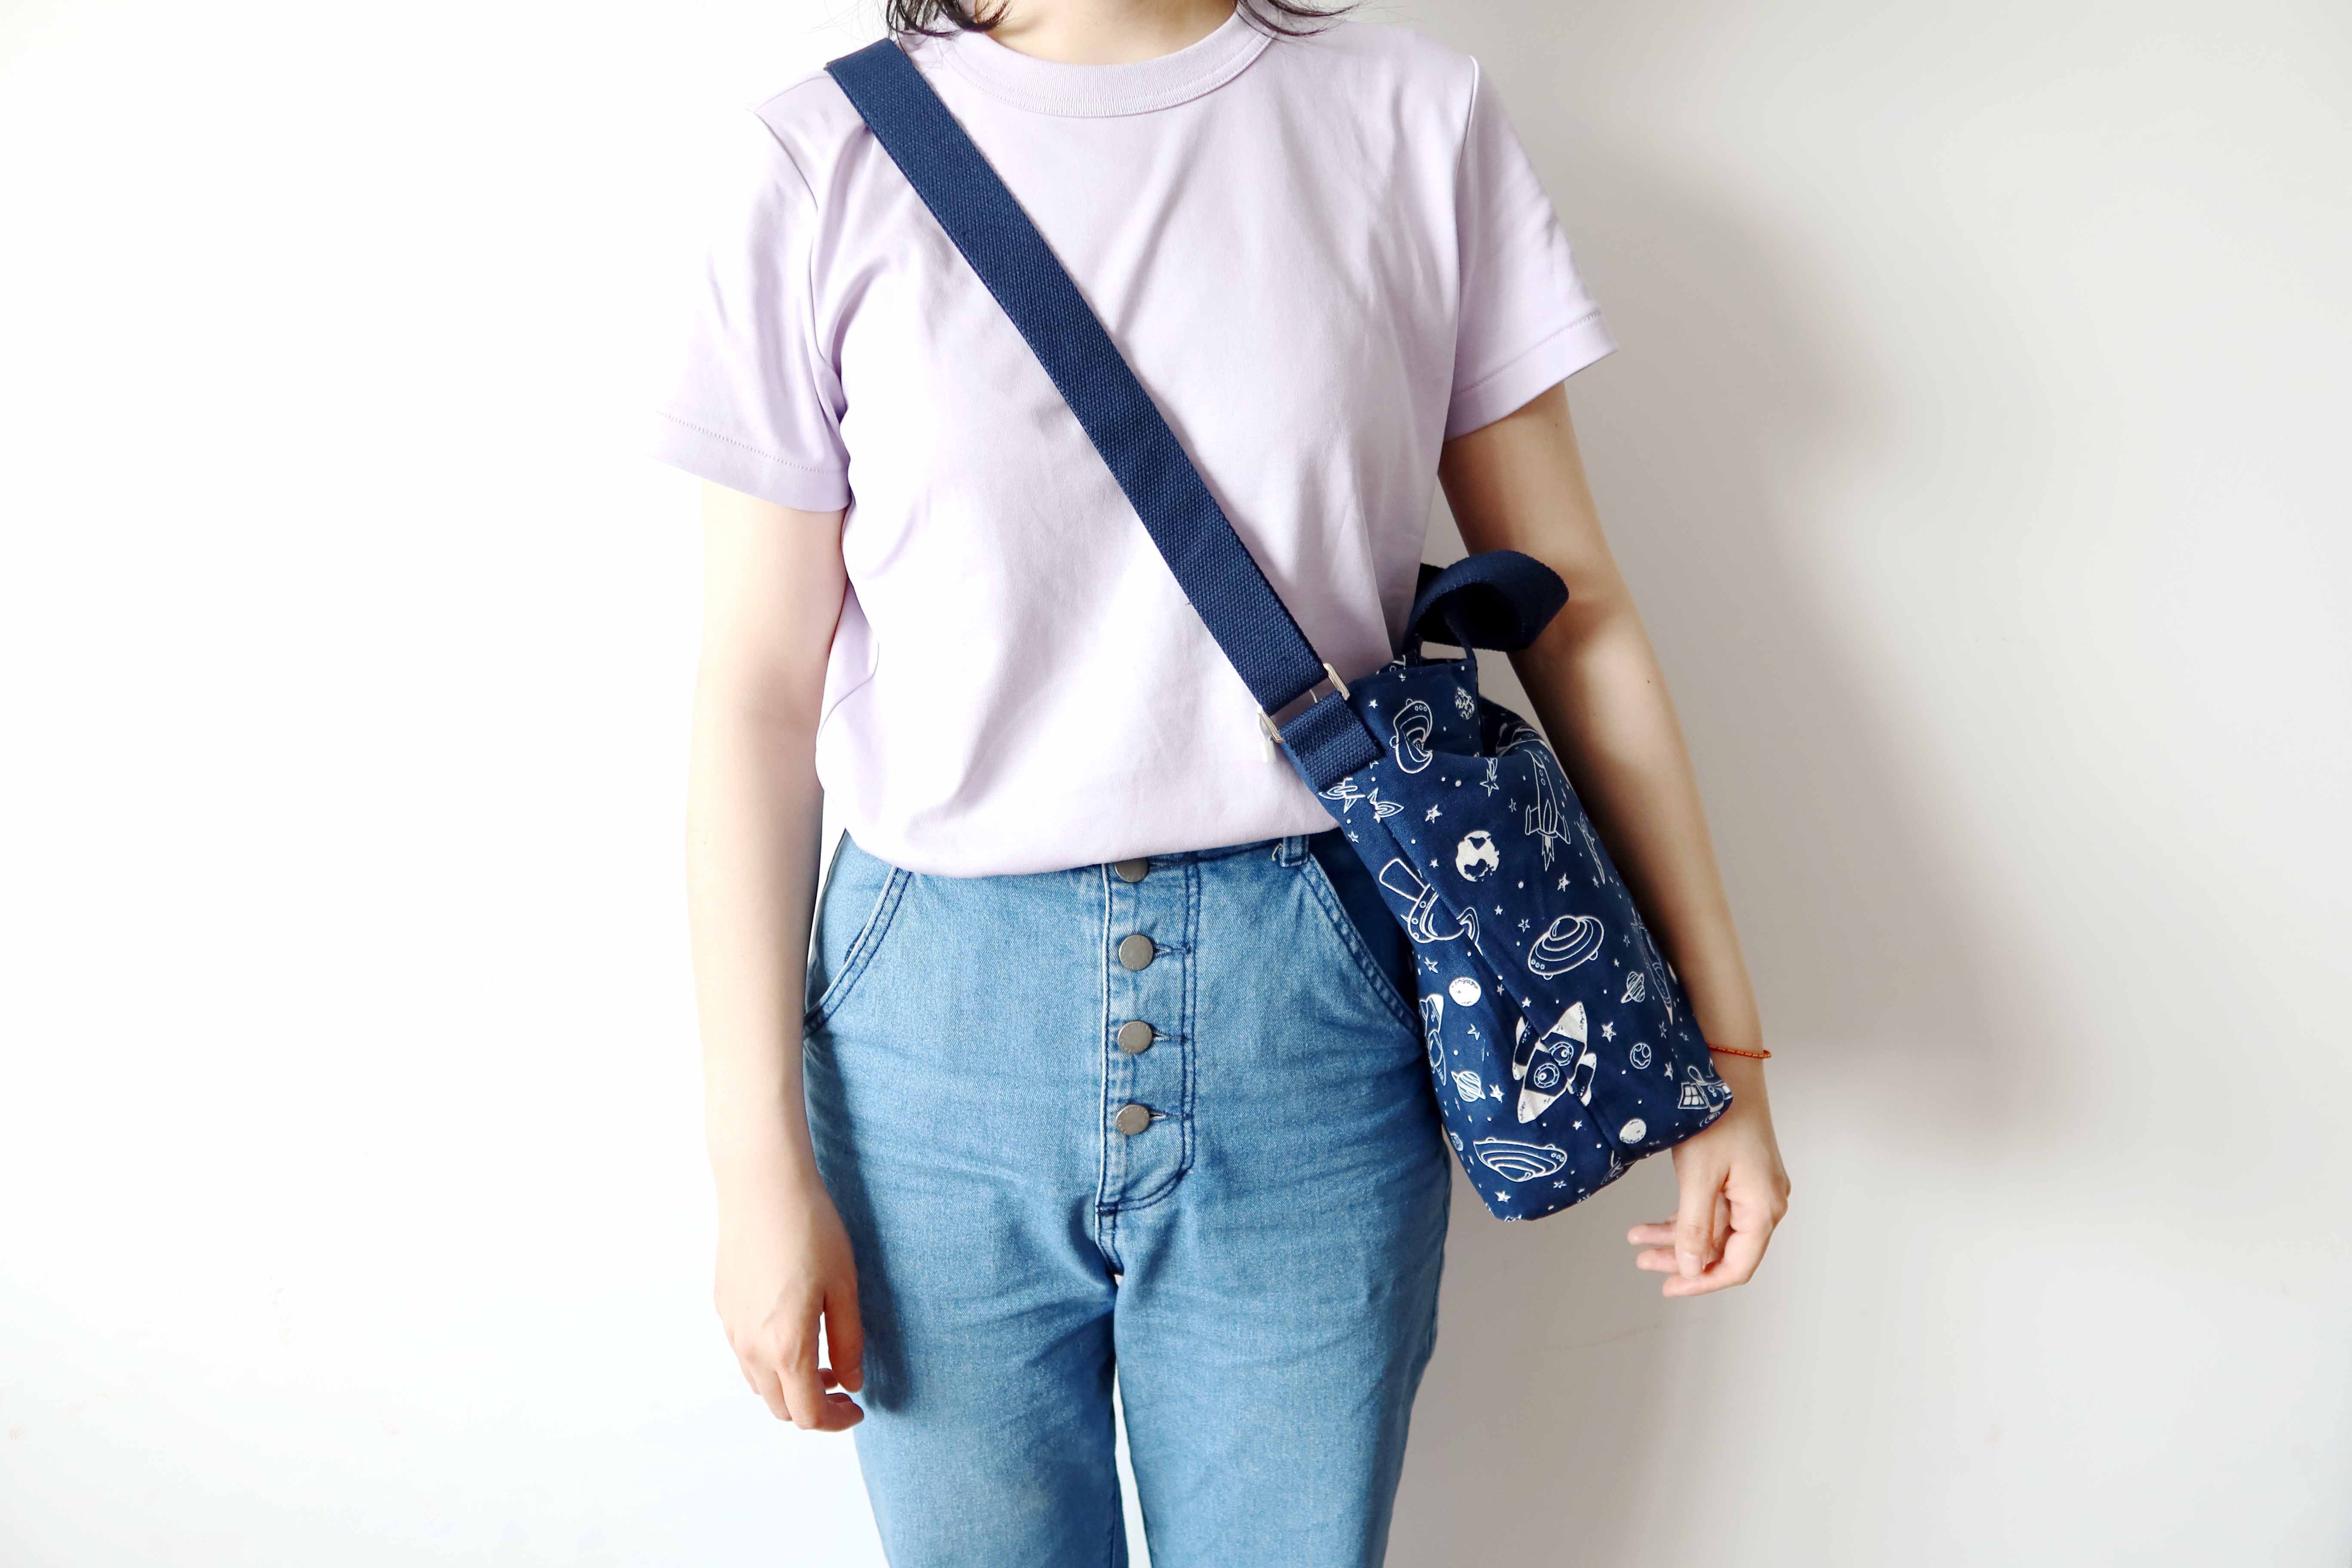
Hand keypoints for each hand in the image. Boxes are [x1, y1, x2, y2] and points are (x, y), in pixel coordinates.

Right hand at [715, 1175, 865, 1429]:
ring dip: (790, 1385)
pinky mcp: (723, 1307)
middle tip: (843, 1385)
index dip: (835, 1421)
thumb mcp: (845, 1289)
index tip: (857, 1408)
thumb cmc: (811, 1231)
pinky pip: (745, 1353)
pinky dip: (770, 1361)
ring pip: (759, 1383)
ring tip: (822, 1359)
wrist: (762, 1187)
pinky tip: (793, 1330)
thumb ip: (849, 1343)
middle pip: (780, 1407)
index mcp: (787, 1347)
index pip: (807, 1413)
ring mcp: (732, 1328)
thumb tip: (852, 1382)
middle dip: (813, 1407)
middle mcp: (751, 1347)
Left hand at [1626, 1054, 1788, 1296]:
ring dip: (1677, 1236)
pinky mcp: (1740, 1174)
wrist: (1728, 1067)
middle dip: (1682, 1259)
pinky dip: (1685, 1216)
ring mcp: (1753, 1188)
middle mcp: (1765, 1202)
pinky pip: (1713, 1207)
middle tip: (1642, 1261)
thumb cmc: (1717, 1118)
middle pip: (1723, 1249)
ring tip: (1635, 1238)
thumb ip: (1695, 1228)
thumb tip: (1691, 1270)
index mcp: (1763, 1209)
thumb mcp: (1700, 1177)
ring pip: (1714, 1228)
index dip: (1702, 1282)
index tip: (1669, 1287)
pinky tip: (1655, 1222)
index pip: (1737, 1266)